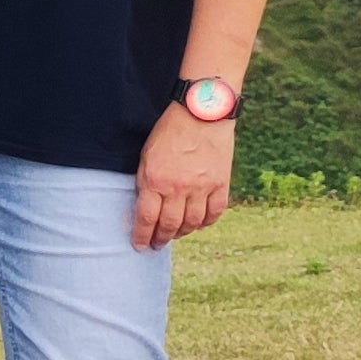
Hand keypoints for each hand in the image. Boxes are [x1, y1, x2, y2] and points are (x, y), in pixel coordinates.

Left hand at [132, 107, 234, 246]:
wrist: (202, 114)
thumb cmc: (169, 132)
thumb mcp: (147, 156)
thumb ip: (146, 182)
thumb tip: (145, 207)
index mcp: (155, 180)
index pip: (146, 218)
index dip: (142, 236)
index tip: (139, 245)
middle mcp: (178, 188)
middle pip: (169, 225)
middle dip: (161, 239)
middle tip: (157, 244)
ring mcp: (202, 188)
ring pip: (192, 223)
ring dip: (182, 233)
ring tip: (175, 235)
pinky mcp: (221, 184)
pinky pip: (215, 213)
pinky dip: (206, 222)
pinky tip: (198, 224)